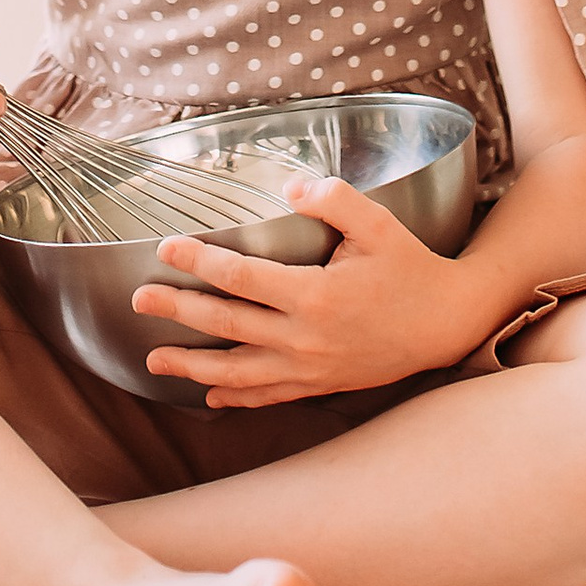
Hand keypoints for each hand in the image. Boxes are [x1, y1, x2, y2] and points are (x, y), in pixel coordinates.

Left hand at [131, 178, 476, 406]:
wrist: (446, 324)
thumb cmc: (411, 268)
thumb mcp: (379, 224)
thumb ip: (334, 200)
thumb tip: (289, 188)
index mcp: (316, 295)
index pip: (242, 277)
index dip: (198, 262)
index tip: (165, 248)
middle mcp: (306, 338)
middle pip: (227, 324)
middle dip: (178, 311)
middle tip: (139, 300)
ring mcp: (310, 368)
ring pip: (238, 372)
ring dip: (192, 367)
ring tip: (154, 359)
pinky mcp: (319, 384)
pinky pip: (268, 396)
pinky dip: (235, 397)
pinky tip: (208, 396)